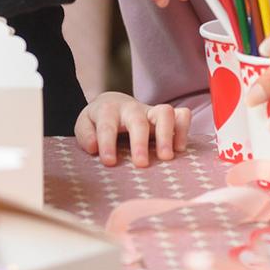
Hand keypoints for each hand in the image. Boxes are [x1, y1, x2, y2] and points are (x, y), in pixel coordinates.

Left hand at [75, 91, 190, 166]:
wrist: (114, 104)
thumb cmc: (99, 121)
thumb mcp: (85, 124)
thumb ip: (86, 135)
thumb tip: (95, 148)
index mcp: (109, 110)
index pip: (107, 126)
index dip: (107, 144)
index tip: (109, 162)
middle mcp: (132, 109)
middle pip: (138, 120)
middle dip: (140, 142)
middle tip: (141, 164)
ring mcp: (151, 111)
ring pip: (165, 112)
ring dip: (167, 134)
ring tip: (166, 157)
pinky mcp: (166, 116)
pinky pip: (182, 115)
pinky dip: (184, 130)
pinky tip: (179, 149)